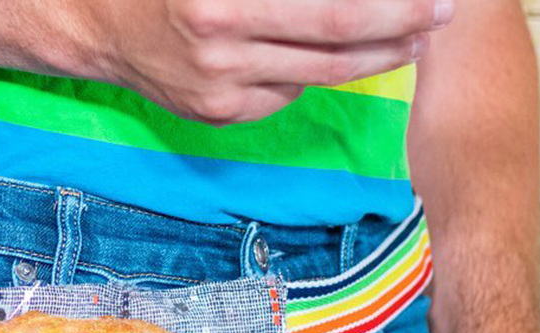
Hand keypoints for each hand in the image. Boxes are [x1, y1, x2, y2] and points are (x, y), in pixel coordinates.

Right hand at [89, 0, 451, 124]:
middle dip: (399, 27)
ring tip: (409, 41)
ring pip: (318, 74)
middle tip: (439, 14)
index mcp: (224, 0)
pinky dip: (311, 74)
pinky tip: (322, 58)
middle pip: (336, 39)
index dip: (387, 2)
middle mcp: (222, 43)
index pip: (332, 4)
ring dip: (374, 58)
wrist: (100, 25)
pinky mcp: (217, 114)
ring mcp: (220, 87)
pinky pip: (284, 94)